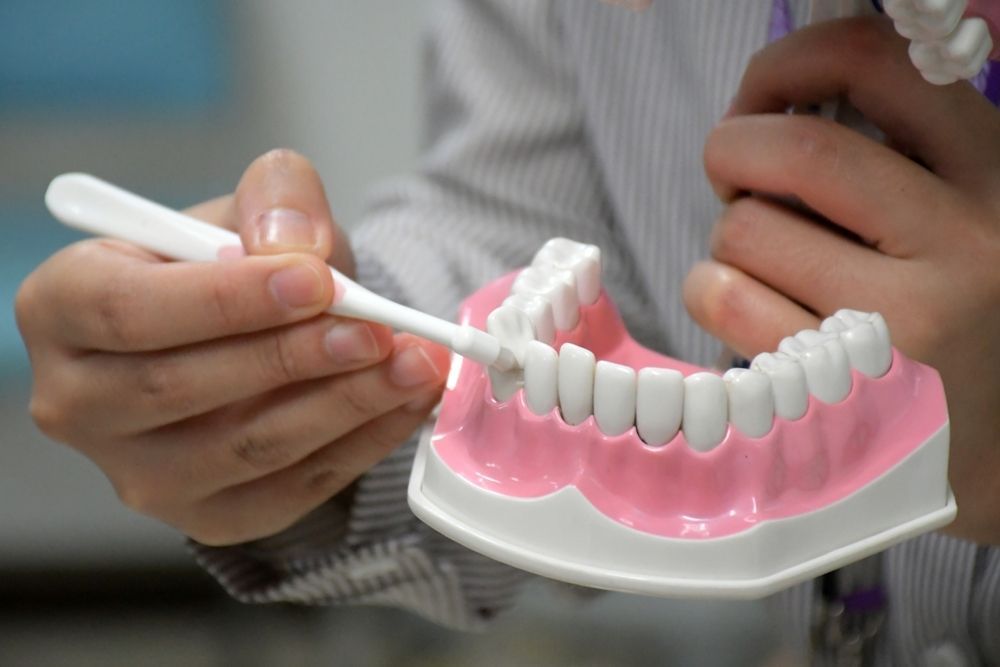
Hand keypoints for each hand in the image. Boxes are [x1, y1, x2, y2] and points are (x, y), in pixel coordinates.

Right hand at [15, 149, 449, 545]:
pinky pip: (291, 490)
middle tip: (380, 330)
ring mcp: (141, 473)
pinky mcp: (208, 516)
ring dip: (344, 405)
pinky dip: (360, 445)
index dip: (226, 300)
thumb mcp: (253, 213)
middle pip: (180, 388)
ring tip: (415, 363)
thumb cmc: (240, 270)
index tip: (317, 282)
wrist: (261, 334)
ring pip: (245, 449)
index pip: (127, 311)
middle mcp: (79, 402)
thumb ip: (275, 203)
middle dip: (294, 357)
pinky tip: (406, 403)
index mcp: (64, 306)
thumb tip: (296, 248)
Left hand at [684, 18, 999, 542]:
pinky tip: (749, 317)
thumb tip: (769, 105)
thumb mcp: (960, 221)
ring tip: (759, 268)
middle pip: (795, 150)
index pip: (878, 66)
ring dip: (724, 241)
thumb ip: (891, 161)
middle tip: (730, 180)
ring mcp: (908, 320)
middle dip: (730, 151)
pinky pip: (728, 302)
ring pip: (746, 230)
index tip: (755, 100)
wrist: (994, 452)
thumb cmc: (956, 323)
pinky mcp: (846, 388)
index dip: (786, 65)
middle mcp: (967, 241)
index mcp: (994, 177)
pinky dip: (713, 295)